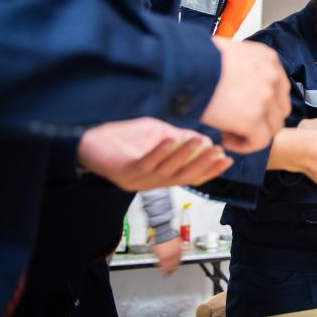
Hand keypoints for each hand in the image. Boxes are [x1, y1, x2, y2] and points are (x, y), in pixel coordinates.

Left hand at [77, 118, 232, 190]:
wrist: (88, 138)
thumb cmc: (123, 137)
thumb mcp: (159, 134)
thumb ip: (179, 138)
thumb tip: (204, 140)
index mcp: (161, 175)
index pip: (191, 177)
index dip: (211, 170)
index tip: (228, 159)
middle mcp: (151, 182)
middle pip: (183, 177)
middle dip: (203, 164)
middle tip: (219, 151)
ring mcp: (137, 179)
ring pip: (167, 171)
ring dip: (185, 155)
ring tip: (199, 140)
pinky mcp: (122, 173)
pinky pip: (145, 163)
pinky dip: (160, 152)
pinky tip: (171, 139)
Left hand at [152, 237, 181, 274]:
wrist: (164, 232)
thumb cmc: (158, 241)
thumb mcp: (156, 253)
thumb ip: (159, 260)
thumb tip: (161, 265)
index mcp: (164, 258)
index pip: (166, 269)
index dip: (166, 273)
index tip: (166, 274)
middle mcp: (171, 256)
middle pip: (173, 266)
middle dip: (172, 270)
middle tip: (170, 272)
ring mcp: (176, 252)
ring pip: (178, 262)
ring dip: (176, 265)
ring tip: (175, 268)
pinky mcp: (180, 248)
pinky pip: (181, 256)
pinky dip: (179, 259)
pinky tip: (178, 260)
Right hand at [201, 38, 289, 152]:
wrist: (182, 66)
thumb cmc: (196, 58)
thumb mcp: (230, 52)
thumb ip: (244, 66)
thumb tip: (239, 82)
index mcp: (268, 59)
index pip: (279, 89)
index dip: (263, 104)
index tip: (242, 108)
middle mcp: (272, 77)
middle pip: (279, 109)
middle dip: (261, 120)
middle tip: (235, 123)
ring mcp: (265, 98)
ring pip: (272, 127)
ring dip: (252, 133)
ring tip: (226, 130)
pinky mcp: (253, 118)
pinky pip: (260, 141)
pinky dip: (245, 146)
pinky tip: (225, 139)